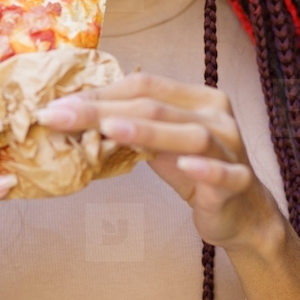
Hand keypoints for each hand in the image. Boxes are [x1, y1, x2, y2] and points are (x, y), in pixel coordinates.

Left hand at [37, 73, 283, 252]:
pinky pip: (223, 173)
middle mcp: (216, 116)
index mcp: (196, 99)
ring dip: (148, 130)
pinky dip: (204, 168)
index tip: (57, 105)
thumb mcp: (160, 145)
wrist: (242, 214)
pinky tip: (184, 165)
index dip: (100, 92)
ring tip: (109, 130)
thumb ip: (130, 127)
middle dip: (104, 109)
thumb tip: (73, 117)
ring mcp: (230, 148)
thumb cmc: (194, 171)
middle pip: (157, 106)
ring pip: (190, 134)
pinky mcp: (239, 182)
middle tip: (58, 116)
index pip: (144, 85)